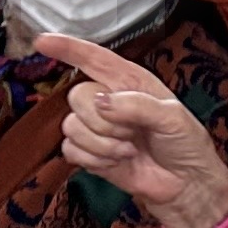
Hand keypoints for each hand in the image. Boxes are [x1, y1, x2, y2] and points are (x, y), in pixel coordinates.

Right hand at [38, 33, 227, 227]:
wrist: (185, 185)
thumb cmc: (186, 144)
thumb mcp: (173, 117)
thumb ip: (137, 105)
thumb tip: (100, 102)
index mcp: (130, 82)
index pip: (93, 58)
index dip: (67, 48)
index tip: (42, 42)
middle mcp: (109, 100)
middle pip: (77, 96)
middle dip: (103, 121)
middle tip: (131, 134)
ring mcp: (97, 127)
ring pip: (71, 126)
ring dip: (102, 144)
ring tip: (128, 150)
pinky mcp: (90, 153)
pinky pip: (70, 150)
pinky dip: (94, 159)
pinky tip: (116, 162)